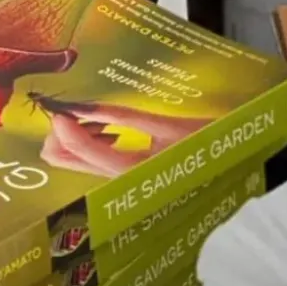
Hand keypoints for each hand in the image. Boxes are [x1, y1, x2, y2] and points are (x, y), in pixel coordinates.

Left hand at [39, 104, 211, 177]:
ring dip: (73, 133)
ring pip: (68, 158)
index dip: (61, 122)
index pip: (75, 148)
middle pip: (59, 158)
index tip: (62, 102)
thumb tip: (82, 104)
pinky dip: (86, 139)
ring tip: (101, 119)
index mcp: (131, 171)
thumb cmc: (204, 144)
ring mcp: (115, 182)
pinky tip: (109, 129)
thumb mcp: (165, 124)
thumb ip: (121, 115)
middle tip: (81, 109)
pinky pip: (86, 159)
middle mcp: (117, 182)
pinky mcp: (118, 178)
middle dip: (60, 129)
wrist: (227, 168)